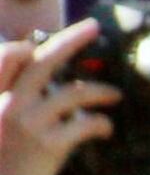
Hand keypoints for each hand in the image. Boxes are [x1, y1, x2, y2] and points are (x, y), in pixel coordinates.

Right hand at [0, 23, 112, 174]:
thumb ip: (10, 103)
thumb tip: (40, 85)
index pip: (5, 59)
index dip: (26, 47)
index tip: (41, 44)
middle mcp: (5, 105)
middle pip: (42, 62)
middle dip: (71, 40)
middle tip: (92, 29)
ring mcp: (28, 123)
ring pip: (73, 92)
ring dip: (100, 91)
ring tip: (114, 95)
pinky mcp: (49, 145)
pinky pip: (85, 124)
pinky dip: (101, 124)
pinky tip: (106, 128)